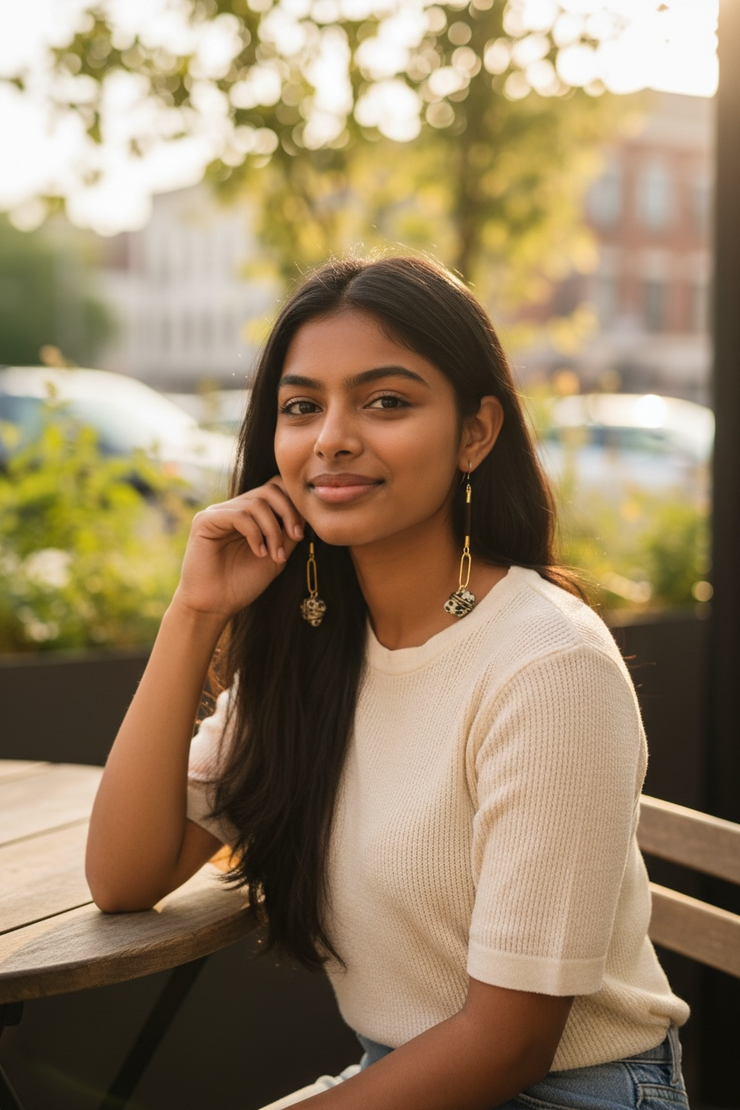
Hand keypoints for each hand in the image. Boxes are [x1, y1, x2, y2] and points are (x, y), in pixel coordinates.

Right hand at [172, 477, 304, 619]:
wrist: (215, 606)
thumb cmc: (244, 583)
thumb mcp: (277, 556)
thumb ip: (289, 533)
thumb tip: (307, 512)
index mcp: (250, 514)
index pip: (275, 489)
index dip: (293, 504)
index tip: (301, 532)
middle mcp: (234, 508)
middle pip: (269, 490)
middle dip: (288, 513)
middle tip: (296, 537)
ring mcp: (218, 512)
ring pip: (257, 503)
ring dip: (273, 530)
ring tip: (274, 555)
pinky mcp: (204, 520)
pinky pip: (238, 515)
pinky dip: (255, 533)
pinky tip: (259, 552)